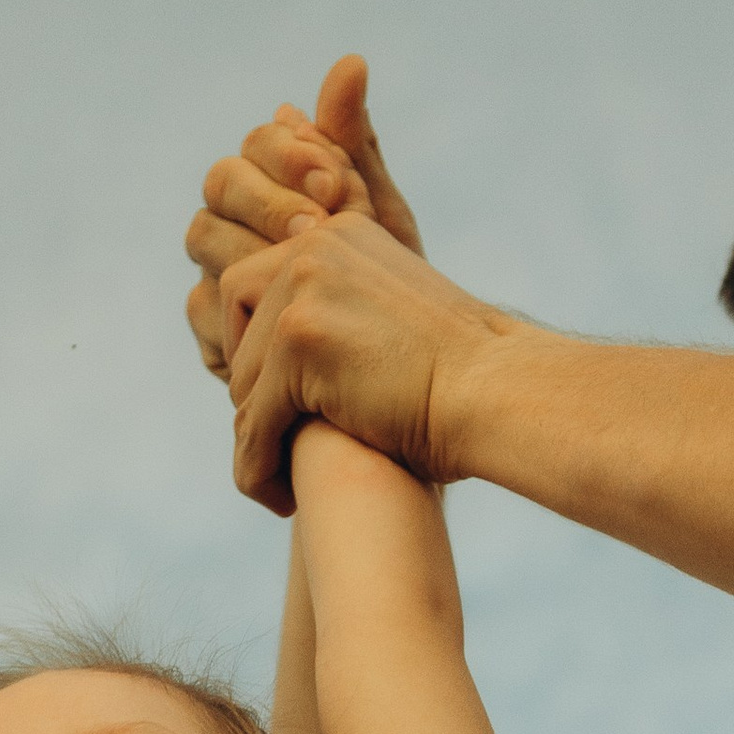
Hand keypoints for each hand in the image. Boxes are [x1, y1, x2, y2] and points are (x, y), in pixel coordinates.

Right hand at [185, 55, 423, 378]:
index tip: (335, 183)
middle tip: (317, 227)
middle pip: (223, 182)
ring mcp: (217, 272)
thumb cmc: (388, 292)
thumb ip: (355, 148)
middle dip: (270, 199)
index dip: (290, 157)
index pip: (260, 143)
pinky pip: (204, 305)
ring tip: (303, 265)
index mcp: (274, 182)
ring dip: (252, 244)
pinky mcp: (212, 330)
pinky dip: (239, 304)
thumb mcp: (379, 216)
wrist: (386, 376)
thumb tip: (349, 63)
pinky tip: (278, 310)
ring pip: (206, 236)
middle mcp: (236, 220)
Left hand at [223, 213, 507, 513]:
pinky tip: (281, 499)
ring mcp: (304, 289)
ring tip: (282, 478)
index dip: (260, 353)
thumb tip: (266, 353)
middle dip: (252, 389)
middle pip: (236, 324)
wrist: (497, 396)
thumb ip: (335, 315)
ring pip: (242, 379)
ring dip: (257, 437)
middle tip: (276, 441)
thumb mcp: (387, 321)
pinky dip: (259, 467)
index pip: (253, 288)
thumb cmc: (458, 381)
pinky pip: (253, 421)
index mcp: (336, 233)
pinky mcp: (300, 341)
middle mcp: (315, 246)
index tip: (284, 406)